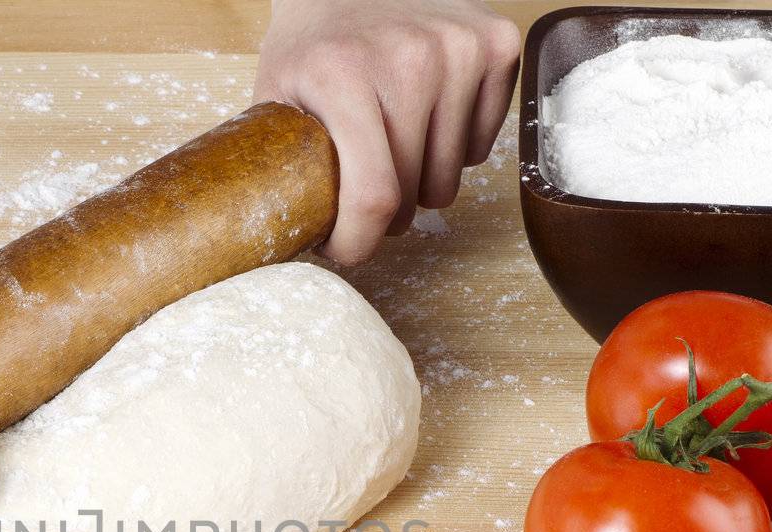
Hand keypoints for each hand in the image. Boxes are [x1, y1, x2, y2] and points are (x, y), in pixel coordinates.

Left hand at [254, 0, 520, 263]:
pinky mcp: (496, 44)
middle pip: (413, 195)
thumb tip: (279, 244)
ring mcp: (459, 47)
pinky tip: (425, 116)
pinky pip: (481, 147)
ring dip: (419, 182)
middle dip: (384, 213)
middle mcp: (410, 57)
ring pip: (449, 179)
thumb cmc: (312, 42)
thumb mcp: (275, 97)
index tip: (347, 250)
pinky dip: (454, 149)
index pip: (373, 197)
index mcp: (343, 74)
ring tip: (391, 146)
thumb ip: (282, 168)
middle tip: (361, 188)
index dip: (358, 244)